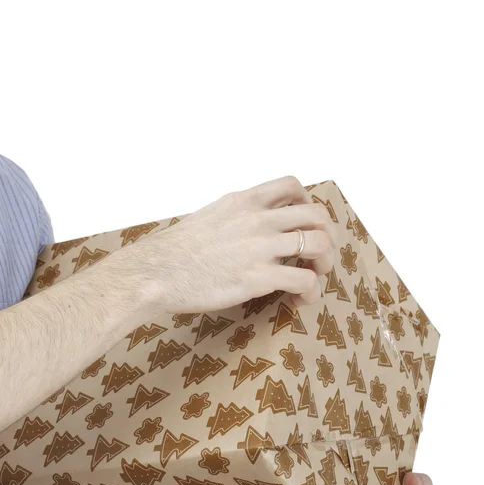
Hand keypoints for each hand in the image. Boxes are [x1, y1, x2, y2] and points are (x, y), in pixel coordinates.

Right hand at [133, 175, 336, 314]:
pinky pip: (305, 280)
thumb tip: (249, 225)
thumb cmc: (176, 250)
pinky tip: (299, 300)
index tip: (305, 222)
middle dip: (327, 236)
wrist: (155, 272)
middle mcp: (257, 219)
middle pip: (316, 216)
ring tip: (315, 276)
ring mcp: (259, 247)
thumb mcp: (209, 216)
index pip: (291, 184)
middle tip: (319, 255)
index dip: (309, 202)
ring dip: (326, 262)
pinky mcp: (258, 277)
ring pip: (318, 244)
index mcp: (243, 201)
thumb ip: (236, 215)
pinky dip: (311, 291)